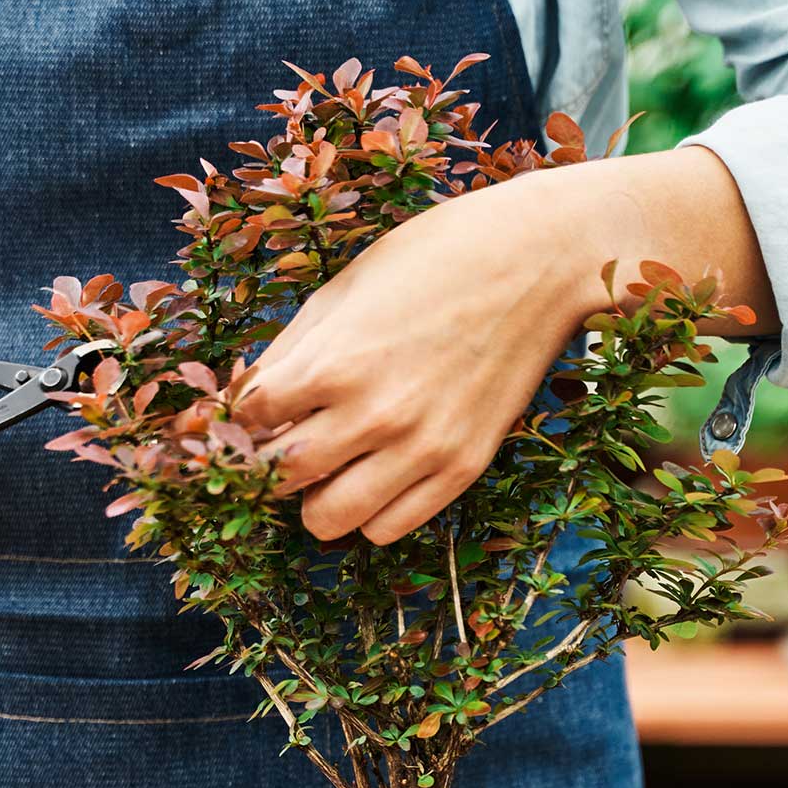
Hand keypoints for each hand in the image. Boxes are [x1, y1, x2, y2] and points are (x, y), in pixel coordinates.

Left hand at [232, 149, 770, 545]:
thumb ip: (292, 349)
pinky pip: (386, 528)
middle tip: (287, 440)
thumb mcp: (346, 287)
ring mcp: (420, 448)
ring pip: (327, 522)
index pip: (249, 420)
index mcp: (334, 361)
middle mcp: (374, 414)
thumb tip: (245, 399)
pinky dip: (368, 511)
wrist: (541, 261)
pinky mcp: (461, 469)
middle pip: (278, 480)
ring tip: (330, 467)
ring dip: (315, 499)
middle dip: (270, 462)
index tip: (260, 405)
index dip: (246, 413)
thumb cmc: (437, 258)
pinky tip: (374, 474)